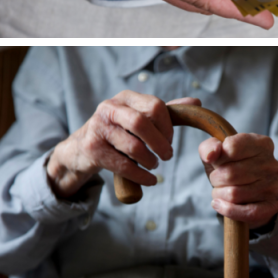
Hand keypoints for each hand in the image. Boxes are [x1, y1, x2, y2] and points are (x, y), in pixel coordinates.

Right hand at [46, 93, 199, 198]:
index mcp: (126, 97)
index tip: (170, 140)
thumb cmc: (118, 131)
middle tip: (168, 156)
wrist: (80, 148)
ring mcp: (97, 127)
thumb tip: (196, 103)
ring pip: (132, 146)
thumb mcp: (139, 117)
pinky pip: (122, 164)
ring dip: (149, 160)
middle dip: (159, 143)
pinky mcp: (92, 149)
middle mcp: (109, 108)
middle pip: (141, 122)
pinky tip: (149, 179)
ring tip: (154, 165)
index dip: (167, 126)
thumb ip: (166, 112)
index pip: (154, 105)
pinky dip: (140, 175)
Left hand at [199, 133, 277, 227]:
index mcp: (262, 144)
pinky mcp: (273, 204)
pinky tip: (220, 205)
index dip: (218, 158)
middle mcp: (271, 163)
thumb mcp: (218, 153)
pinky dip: (228, 210)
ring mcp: (274, 185)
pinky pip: (247, 212)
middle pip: (230, 173)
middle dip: (216, 179)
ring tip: (220, 191)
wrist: (249, 189)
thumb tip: (210, 155)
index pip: (232, 147)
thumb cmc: (231, 166)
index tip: (218, 162)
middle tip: (217, 180)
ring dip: (219, 195)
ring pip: (234, 194)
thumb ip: (209, 147)